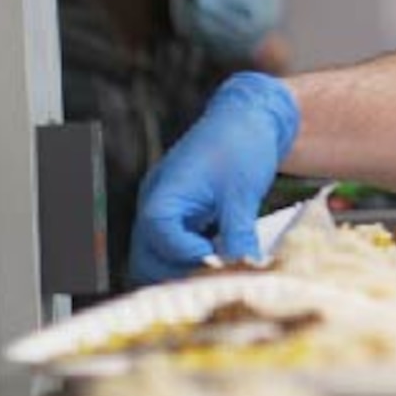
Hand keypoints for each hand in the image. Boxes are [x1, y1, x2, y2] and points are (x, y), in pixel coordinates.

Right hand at [128, 73, 299, 284]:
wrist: (248, 118)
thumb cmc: (240, 145)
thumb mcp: (242, 193)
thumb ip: (238, 235)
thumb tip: (244, 269)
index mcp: (163, 194)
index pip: (159, 239)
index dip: (189, 256)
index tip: (220, 262)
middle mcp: (154, 206)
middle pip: (147, 260)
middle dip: (181, 274)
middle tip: (220, 277)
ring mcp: (162, 213)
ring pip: (156, 261)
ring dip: (184, 272)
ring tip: (221, 269)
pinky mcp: (177, 218)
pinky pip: (172, 251)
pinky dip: (192, 261)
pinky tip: (221, 258)